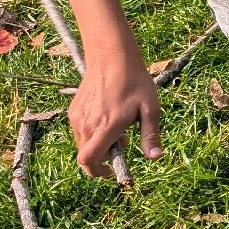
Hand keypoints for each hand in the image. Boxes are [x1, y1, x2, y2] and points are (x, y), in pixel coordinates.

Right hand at [67, 57, 162, 178]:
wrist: (112, 57)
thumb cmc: (135, 82)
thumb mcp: (150, 108)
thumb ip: (150, 134)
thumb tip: (155, 157)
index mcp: (106, 127)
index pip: (88, 160)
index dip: (98, 172)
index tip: (112, 171)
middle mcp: (87, 124)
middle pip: (86, 155)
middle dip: (103, 158)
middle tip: (123, 144)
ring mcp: (77, 117)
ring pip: (83, 143)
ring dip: (98, 145)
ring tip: (119, 128)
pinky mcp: (73, 111)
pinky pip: (80, 131)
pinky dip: (92, 133)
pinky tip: (108, 118)